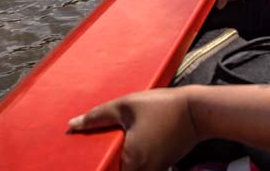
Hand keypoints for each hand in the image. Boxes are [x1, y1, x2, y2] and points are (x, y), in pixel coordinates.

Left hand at [68, 88, 198, 170]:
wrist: (198, 110)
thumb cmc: (163, 106)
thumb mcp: (127, 105)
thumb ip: (98, 116)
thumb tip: (72, 125)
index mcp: (131, 162)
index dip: (97, 166)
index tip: (87, 160)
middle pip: (117, 170)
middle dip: (107, 163)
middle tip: (99, 151)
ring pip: (128, 169)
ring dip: (119, 161)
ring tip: (116, 143)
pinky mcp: (162, 166)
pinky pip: (140, 168)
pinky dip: (132, 160)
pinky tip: (130, 143)